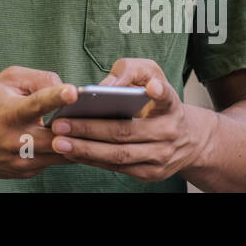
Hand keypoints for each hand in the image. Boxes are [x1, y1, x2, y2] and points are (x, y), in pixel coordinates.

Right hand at [0, 66, 77, 178]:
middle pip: (57, 138)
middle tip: (92, 118)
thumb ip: (39, 79)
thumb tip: (68, 92)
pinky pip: (52, 162)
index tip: (73, 92)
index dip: (55, 97)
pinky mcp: (24, 173)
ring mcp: (20, 161)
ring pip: (61, 154)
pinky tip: (62, 141)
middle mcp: (16, 140)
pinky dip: (61, 151)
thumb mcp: (6, 80)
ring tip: (83, 129)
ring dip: (74, 142)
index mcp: (11, 113)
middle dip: (76, 129)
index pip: (36, 103)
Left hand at [47, 58, 215, 182]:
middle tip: (61, 124)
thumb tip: (103, 86)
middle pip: (126, 132)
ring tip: (59, 141)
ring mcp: (160, 157)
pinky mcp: (150, 173)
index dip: (159, 92)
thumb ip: (128, 71)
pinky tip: (72, 152)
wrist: (185, 138)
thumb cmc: (156, 100)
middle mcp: (169, 133)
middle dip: (90, 129)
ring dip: (86, 150)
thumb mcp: (150, 75)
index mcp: (170, 105)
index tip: (151, 87)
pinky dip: (92, 161)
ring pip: (119, 155)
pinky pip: (117, 168)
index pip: (167, 97)